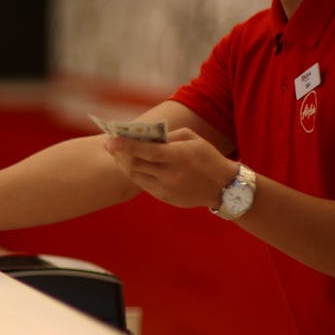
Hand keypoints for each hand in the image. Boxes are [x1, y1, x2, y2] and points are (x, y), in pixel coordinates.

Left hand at [103, 128, 235, 209]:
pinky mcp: (165, 198)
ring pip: (135, 176)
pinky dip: (135, 173)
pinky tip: (134, 165)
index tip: (110, 140)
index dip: (126, 146)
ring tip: (119, 154)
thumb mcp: (191, 139)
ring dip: (125, 164)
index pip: (146, 151)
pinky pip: (143, 184)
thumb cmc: (206, 156)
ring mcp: (167, 189)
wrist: (224, 186)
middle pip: (135, 164)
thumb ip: (167, 136)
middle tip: (110, 145)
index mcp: (179, 156)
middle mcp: (171, 174)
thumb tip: (142, 136)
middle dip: (120, 154)